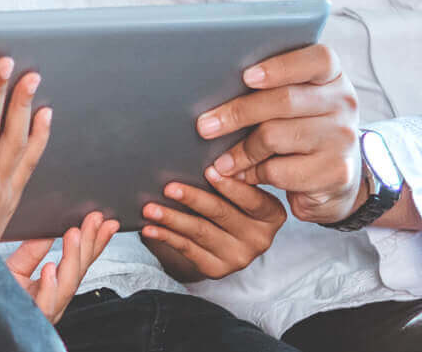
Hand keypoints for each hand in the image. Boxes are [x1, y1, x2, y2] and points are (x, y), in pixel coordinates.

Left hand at [6, 212, 119, 322]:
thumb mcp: (17, 267)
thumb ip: (33, 251)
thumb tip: (49, 230)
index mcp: (56, 288)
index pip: (80, 263)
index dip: (94, 243)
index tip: (104, 222)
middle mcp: (56, 300)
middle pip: (79, 271)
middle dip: (90, 244)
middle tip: (95, 221)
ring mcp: (46, 310)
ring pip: (67, 285)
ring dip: (73, 257)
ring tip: (75, 234)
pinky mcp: (32, 316)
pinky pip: (45, 303)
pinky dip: (49, 286)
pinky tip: (50, 268)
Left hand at [140, 167, 286, 280]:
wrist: (222, 238)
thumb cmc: (229, 200)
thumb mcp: (239, 187)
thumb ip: (232, 174)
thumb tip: (203, 153)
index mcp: (271, 214)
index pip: (252, 199)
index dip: (230, 186)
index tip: (208, 170)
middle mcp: (259, 238)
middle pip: (221, 214)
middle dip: (192, 199)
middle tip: (169, 187)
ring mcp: (238, 257)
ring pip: (200, 232)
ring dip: (172, 218)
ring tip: (150, 208)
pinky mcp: (217, 269)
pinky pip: (187, 249)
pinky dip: (166, 236)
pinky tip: (150, 228)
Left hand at [196, 44, 362, 224]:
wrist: (334, 176)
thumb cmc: (299, 126)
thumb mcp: (293, 100)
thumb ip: (268, 87)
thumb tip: (215, 87)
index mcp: (332, 75)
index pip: (317, 60)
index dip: (280, 67)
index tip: (246, 77)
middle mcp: (344, 102)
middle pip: (284, 101)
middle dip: (238, 113)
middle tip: (205, 126)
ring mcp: (343, 137)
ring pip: (276, 137)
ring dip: (241, 150)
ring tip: (220, 160)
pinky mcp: (337, 172)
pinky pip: (281, 170)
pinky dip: (255, 173)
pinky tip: (243, 175)